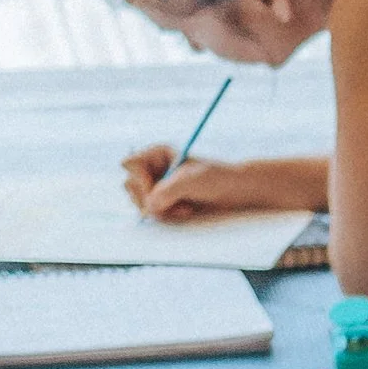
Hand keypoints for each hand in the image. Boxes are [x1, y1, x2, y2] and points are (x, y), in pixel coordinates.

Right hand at [121, 148, 263, 219]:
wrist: (236, 191)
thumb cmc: (217, 178)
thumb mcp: (192, 181)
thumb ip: (167, 191)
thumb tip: (149, 206)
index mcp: (156, 153)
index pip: (130, 165)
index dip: (140, 181)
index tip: (157, 191)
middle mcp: (153, 167)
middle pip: (130, 186)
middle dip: (151, 199)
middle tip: (171, 204)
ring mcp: (157, 185)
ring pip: (140, 202)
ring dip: (161, 209)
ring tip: (184, 207)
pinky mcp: (164, 201)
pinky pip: (153, 212)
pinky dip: (168, 215)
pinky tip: (186, 211)